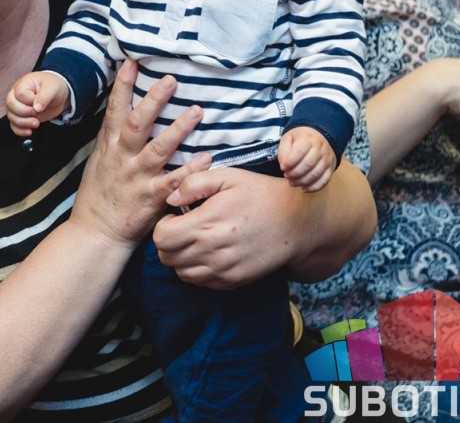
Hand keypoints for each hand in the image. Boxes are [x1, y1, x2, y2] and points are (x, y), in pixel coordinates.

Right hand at [6, 71, 70, 136]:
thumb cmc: (53, 86)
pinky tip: (29, 131)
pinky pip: (14, 125)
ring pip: (11, 116)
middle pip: (10, 104)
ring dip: (23, 123)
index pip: (20, 94)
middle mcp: (17, 94)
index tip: (40, 104)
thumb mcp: (52, 88)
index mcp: (23, 84)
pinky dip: (20, 130)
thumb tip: (36, 108)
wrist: (58, 95)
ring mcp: (17, 106)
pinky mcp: (21, 117)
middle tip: (36, 113)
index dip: (30, 101)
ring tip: (36, 123)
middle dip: (24, 113)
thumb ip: (44, 97)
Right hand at [69, 63, 209, 248]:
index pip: (115, 110)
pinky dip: (191, 170)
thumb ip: (113, 138)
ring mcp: (136, 177)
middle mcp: (122, 158)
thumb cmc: (99, 195)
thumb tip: (124, 112)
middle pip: (137, 124)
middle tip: (171, 79)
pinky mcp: (150, 198)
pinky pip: (174, 182)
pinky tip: (208, 158)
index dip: (123, 85)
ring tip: (197, 111)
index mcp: (109, 146)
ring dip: (178, 129)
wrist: (95, 232)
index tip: (132, 62)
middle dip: (154, 100)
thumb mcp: (99, 161)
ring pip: (158, 149)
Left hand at [156, 168, 300, 288]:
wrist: (297, 223)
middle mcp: (213, 251)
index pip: (162, 238)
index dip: (162, 226)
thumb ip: (194, 183)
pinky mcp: (233, 281)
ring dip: (180, 258)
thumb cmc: (261, 195)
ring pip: (181, 273)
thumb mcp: (228, 177)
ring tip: (195, 240)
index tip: (176, 216)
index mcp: (208, 223)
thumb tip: (171, 199)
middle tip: (182, 228)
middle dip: (168, 242)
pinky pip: (200, 282)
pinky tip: (208, 252)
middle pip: (167, 258)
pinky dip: (196, 270)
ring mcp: (223, 270)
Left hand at [278, 127, 334, 191]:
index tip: (283, 167)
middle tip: (286, 176)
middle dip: (295, 173)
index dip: (290, 162)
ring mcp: (327, 159)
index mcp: (308, 139)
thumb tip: (284, 166)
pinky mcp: (331, 168)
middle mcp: (320, 149)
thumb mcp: (288, 139)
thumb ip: (283, 151)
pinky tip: (304, 189)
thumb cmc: (300, 139)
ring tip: (292, 182)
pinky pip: (325, 180)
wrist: (320, 136)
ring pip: (316, 174)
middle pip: (308, 164)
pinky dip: (314, 187)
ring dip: (302, 182)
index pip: (299, 151)